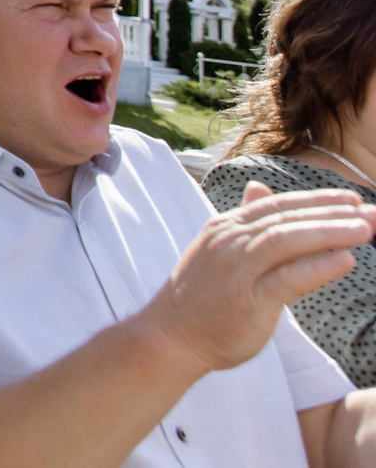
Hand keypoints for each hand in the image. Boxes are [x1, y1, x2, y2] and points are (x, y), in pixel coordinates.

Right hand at [146, 183, 375, 372]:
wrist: (170, 339)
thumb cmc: (199, 298)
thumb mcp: (219, 251)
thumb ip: (245, 222)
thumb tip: (259, 187)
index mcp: (224, 228)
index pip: (276, 205)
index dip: (315, 199)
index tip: (351, 199)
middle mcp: (230, 242)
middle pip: (286, 218)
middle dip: (332, 212)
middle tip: (370, 212)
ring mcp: (237, 269)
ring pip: (288, 240)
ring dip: (330, 232)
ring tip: (365, 229)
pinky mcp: (247, 300)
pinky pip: (288, 278)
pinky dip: (318, 267)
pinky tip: (346, 261)